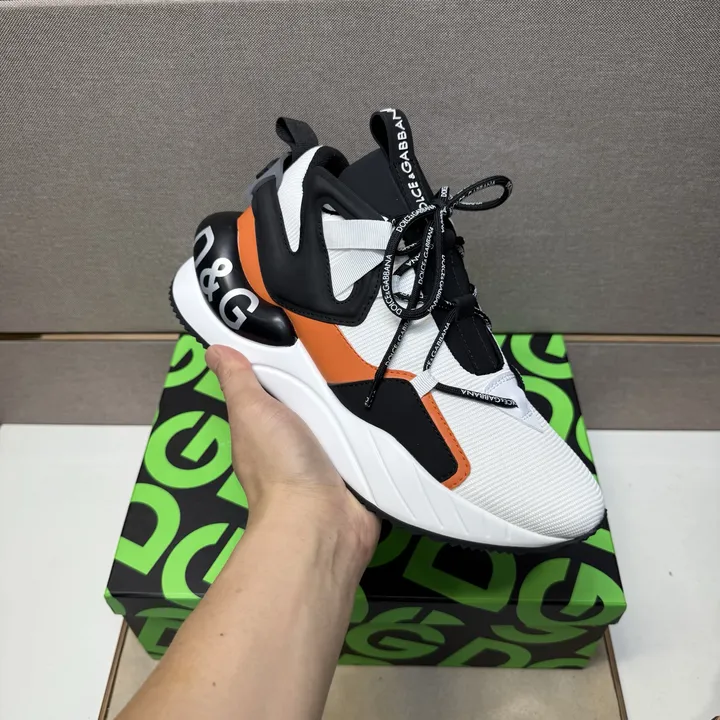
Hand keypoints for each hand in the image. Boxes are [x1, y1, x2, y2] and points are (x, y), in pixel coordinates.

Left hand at [206, 344, 379, 563]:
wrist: (321, 521)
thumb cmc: (280, 467)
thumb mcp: (251, 412)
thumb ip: (237, 380)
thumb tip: (215, 350)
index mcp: (265, 424)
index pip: (277, 380)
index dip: (287, 358)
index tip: (305, 328)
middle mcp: (295, 438)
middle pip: (315, 393)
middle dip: (328, 376)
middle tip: (350, 344)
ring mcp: (328, 453)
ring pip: (344, 412)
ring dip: (356, 397)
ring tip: (375, 364)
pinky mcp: (357, 464)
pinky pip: (369, 433)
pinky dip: (377, 422)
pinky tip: (389, 399)